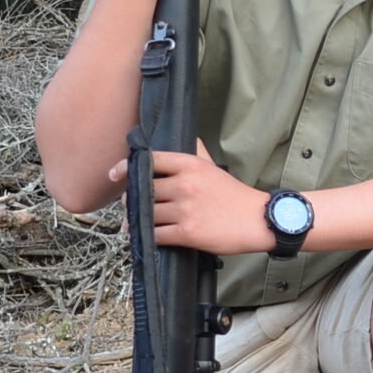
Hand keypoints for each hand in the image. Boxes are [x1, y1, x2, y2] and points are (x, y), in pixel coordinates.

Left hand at [109, 142, 277, 253]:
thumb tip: (185, 136)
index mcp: (190, 165)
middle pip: (145, 190)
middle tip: (133, 205)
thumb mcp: (213, 166)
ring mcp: (186, 209)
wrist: (258, 220)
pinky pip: (156, 234)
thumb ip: (196, 151)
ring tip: (136, 222)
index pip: (151, 160)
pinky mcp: (188, 232)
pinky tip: (146, 237)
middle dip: (135, 199)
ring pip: (147, 213)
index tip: (115, 174)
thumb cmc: (235, 195)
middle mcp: (185, 185)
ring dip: (138, 220)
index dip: (128, 167)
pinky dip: (147, 237)